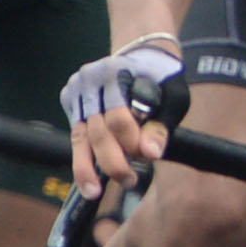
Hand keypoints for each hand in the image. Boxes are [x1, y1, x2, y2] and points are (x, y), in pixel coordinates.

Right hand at [60, 39, 181, 194]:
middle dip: (112, 161)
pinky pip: (76, 133)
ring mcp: (77, 90)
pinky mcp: (71, 100)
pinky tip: (87, 178)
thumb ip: (162, 125)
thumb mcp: (174, 97)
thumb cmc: (162, 79)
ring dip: (87, 167)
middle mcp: (90, 81)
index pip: (119, 118)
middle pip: (98, 130)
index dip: (132, 143)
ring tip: (94, 192)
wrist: (141, 54)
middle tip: (129, 181)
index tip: (148, 158)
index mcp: (116, 74)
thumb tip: (151, 154)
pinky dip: (81, 156)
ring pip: (80, 135)